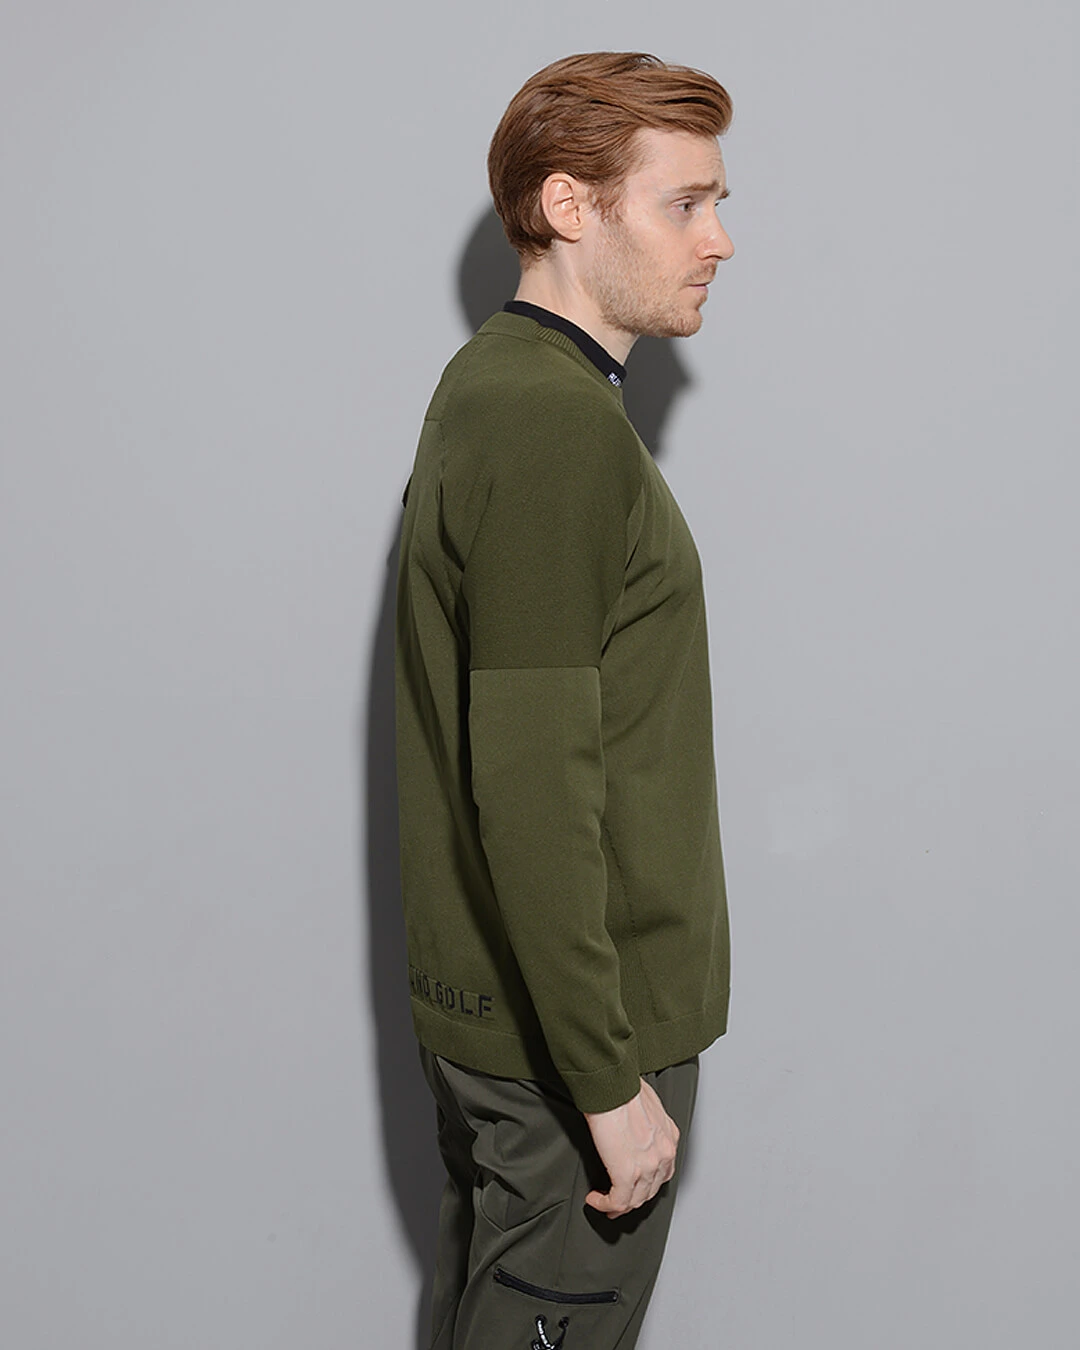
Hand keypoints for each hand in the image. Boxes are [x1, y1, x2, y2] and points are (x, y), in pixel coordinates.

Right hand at [582, 1078, 679, 1217]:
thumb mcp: (646, 1103)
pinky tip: (594, 1200)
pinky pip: (618, 1202)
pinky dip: (605, 1205)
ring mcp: (648, 1167)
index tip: (633, 1186)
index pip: (662, 1171)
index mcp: (668, 1136)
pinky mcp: (627, 1174)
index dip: (646, 1184)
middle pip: (650, 1190)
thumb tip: (631, 1125)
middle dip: (633, 1200)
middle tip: (617, 1203)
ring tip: (603, 1203)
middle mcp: (663, 1154)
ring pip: (635, 1200)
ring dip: (618, 1206)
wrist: (612, 1087)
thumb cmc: (622, 1087)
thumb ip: (645, 1120)